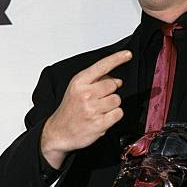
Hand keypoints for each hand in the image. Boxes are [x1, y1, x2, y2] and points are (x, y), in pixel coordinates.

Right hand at [41, 50, 131, 167]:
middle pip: (113, 85)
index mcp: (79, 82)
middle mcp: (85, 94)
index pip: (102, 66)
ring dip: (112, 105)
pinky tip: (102, 118)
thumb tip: (117, 80)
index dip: (117, 59)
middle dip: (110, 92)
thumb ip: (95, 81)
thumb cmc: (70, 110)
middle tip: (99, 100)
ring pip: (117, 100)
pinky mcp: (99, 123)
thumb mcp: (77, 89)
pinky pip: (118, 113)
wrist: (59, 131)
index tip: (128, 54)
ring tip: (99, 110)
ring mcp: (92, 109)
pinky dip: (113, 116)